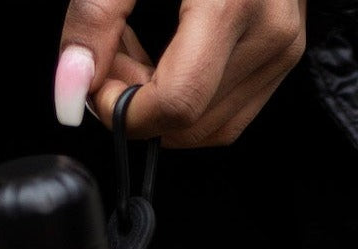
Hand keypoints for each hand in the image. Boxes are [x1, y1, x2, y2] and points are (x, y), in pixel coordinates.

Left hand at [54, 0, 306, 147]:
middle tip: (113, 53)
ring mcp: (283, 48)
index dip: (124, 109)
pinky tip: (168, 53)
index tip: (95, 80)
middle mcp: (268, 34)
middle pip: (190, 124)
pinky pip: (228, 111)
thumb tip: (71, 91)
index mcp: (232, 1)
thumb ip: (94, 18)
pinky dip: (188, 99)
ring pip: (211, 127)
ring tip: (140, 49)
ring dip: (162, 105)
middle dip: (139, 104)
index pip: (176, 104)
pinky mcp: (285, 54)